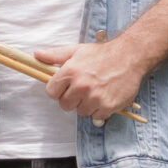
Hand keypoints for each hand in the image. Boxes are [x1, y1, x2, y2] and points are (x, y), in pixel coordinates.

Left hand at [32, 39, 148, 123]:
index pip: (52, 92)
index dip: (58, 91)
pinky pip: (97, 116)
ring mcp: (95, 97)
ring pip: (81, 112)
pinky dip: (100, 110)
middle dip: (72, 99)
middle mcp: (81, 86)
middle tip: (83, 89)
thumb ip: (55, 55)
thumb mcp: (76, 51)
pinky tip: (105, 97)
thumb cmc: (102, 54)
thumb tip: (36, 55)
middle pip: (65, 105)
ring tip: (96, 91)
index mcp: (70, 72)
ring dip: (87, 105)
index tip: (66, 87)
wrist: (130, 56)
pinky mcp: (108, 106)